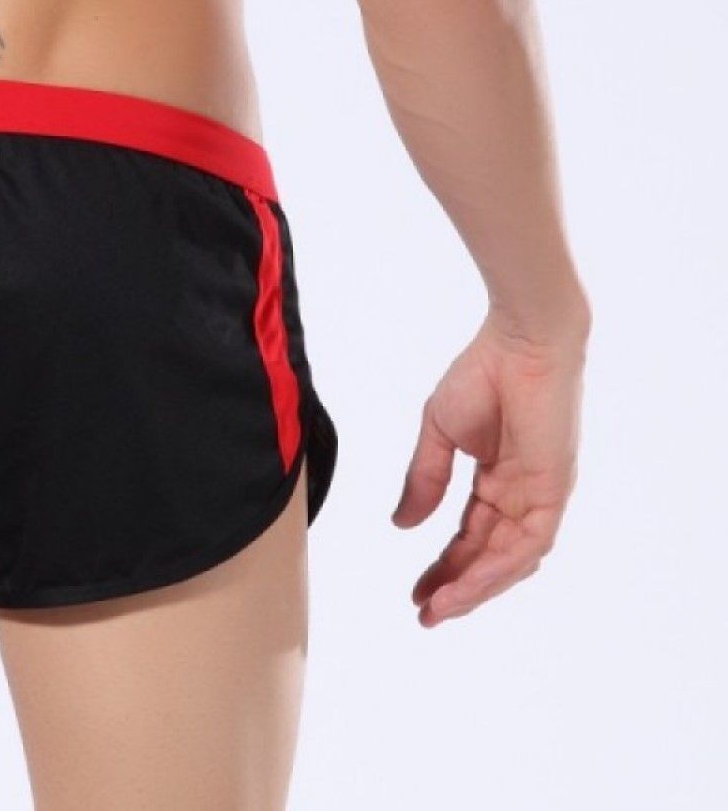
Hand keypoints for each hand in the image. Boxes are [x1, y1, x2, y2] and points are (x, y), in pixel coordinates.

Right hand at [392, 309, 585, 626]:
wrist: (520, 342)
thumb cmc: (482, 373)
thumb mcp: (439, 432)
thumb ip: (424, 479)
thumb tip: (401, 525)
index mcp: (497, 480)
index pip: (470, 536)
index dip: (443, 565)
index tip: (416, 592)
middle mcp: (522, 495)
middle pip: (489, 556)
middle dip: (457, 587)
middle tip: (424, 613)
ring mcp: (540, 495)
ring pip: (510, 560)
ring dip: (475, 587)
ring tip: (439, 607)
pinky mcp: (553, 490)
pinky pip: (528, 543)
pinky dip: (498, 566)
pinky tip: (467, 582)